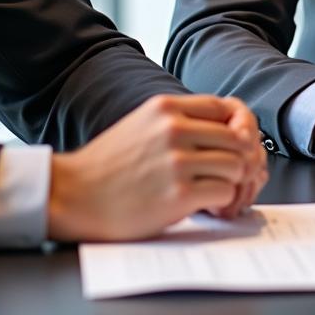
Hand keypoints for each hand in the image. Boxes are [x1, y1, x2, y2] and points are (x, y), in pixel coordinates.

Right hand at [46, 94, 267, 241]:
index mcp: (166, 107)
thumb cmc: (107, 164)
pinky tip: (208, 207)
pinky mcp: (178, 194)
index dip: (238, 127)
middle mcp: (174, 128)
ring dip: (233, 182)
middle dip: (241, 159)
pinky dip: (223, 203)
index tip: (235, 145)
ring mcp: (177, 161)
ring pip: (237, 165)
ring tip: (217, 192)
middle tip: (231, 176)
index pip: (224, 107)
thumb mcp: (143, 124)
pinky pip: (225, 193)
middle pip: (237, 137)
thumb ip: (177, 121)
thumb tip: (223, 130)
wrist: (74, 194)